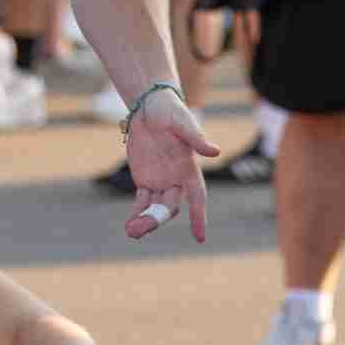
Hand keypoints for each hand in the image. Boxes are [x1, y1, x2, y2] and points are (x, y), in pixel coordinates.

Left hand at [123, 88, 219, 241]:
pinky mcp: (144, 179)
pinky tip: (129, 225)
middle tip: (139, 230)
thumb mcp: (183, 123)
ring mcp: (159, 181)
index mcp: (189, 169)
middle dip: (157, 220)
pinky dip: (136, 213)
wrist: (150, 106)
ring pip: (154, 208)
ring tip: (131, 231)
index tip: (200, 238)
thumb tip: (215, 152)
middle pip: (170, 207)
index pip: (197, 197)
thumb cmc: (171, 111)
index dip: (199, 217)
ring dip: (145, 221)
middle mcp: (176, 179)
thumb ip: (196, 138)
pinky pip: (141, 202)